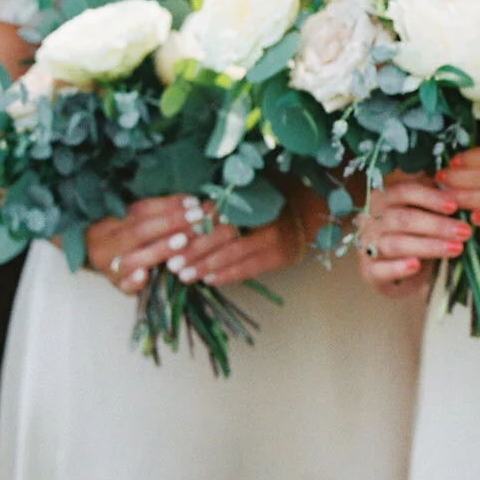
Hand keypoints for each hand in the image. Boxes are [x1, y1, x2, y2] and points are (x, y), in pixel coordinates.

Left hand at [84, 193, 315, 294]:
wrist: (308, 216)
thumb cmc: (267, 207)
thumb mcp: (247, 199)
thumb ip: (222, 206)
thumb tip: (183, 218)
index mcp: (250, 199)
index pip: (217, 214)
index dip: (194, 228)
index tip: (172, 239)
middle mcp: (262, 216)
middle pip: (222, 236)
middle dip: (195, 251)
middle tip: (172, 264)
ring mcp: (274, 237)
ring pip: (234, 254)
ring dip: (207, 267)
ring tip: (184, 276)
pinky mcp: (280, 257)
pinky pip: (249, 268)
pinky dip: (228, 275)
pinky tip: (210, 280)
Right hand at [353, 176, 467, 298]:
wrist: (395, 268)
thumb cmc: (414, 232)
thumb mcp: (423, 212)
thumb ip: (436, 202)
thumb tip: (460, 194)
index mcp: (384, 198)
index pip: (405, 191)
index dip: (430, 197)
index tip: (454, 206)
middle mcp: (371, 219)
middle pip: (403, 219)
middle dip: (437, 225)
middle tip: (465, 232)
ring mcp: (367, 245)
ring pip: (396, 244)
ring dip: (428, 246)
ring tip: (456, 249)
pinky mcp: (368, 270)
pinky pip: (380, 269)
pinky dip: (398, 267)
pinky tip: (416, 266)